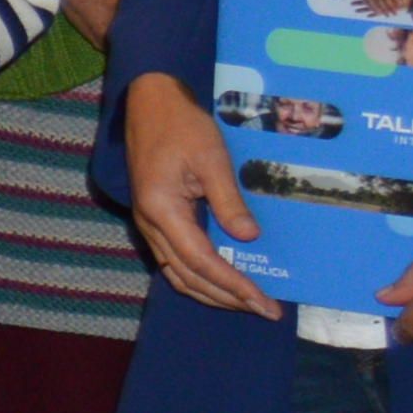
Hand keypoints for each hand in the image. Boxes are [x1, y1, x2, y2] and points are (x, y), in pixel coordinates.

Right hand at [117, 73, 279, 316]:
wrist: (150, 102)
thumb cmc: (181, 125)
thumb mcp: (212, 159)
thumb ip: (228, 201)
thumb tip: (247, 238)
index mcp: (162, 210)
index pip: (203, 262)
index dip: (234, 286)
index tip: (263, 302)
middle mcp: (150, 224)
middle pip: (188, 276)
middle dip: (227, 297)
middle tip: (264, 309)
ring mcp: (149, 223)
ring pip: (178, 273)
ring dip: (212, 292)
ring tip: (245, 301)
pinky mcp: (155, 218)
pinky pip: (175, 260)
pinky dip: (199, 277)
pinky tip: (221, 279)